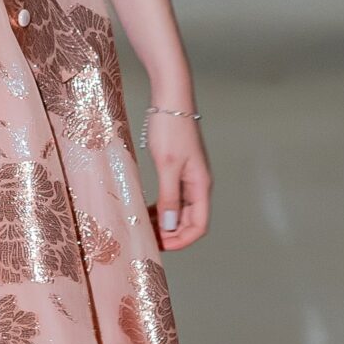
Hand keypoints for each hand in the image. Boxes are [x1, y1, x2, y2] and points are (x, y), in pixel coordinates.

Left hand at [145, 107, 210, 250]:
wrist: (171, 98)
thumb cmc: (171, 128)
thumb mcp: (167, 165)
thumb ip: (169, 197)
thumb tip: (170, 226)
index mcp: (201, 185)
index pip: (199, 226)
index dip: (181, 240)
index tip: (159, 246)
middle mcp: (199, 184)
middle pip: (189, 221)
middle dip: (170, 234)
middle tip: (146, 238)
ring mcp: (189, 177)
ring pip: (180, 210)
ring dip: (164, 222)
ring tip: (143, 226)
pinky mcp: (179, 169)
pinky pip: (173, 197)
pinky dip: (161, 207)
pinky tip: (145, 209)